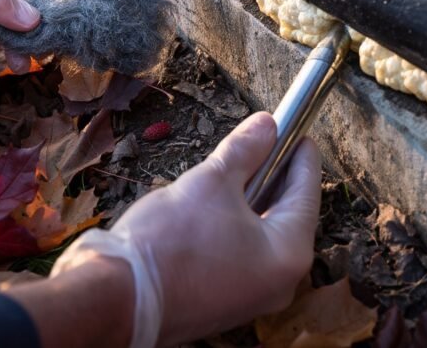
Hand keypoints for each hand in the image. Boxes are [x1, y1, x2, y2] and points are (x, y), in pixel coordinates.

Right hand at [52, 112, 321, 346]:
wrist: (119, 298)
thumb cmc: (171, 240)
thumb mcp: (213, 181)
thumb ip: (246, 150)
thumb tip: (266, 126)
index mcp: (289, 254)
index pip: (307, 194)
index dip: (301, 158)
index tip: (298, 133)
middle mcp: (279, 283)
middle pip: (287, 216)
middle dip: (274, 177)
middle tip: (266, 144)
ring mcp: (252, 296)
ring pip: (262, 236)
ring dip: (251, 200)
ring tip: (237, 168)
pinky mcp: (224, 302)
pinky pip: (243, 255)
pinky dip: (236, 226)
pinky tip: (218, 204)